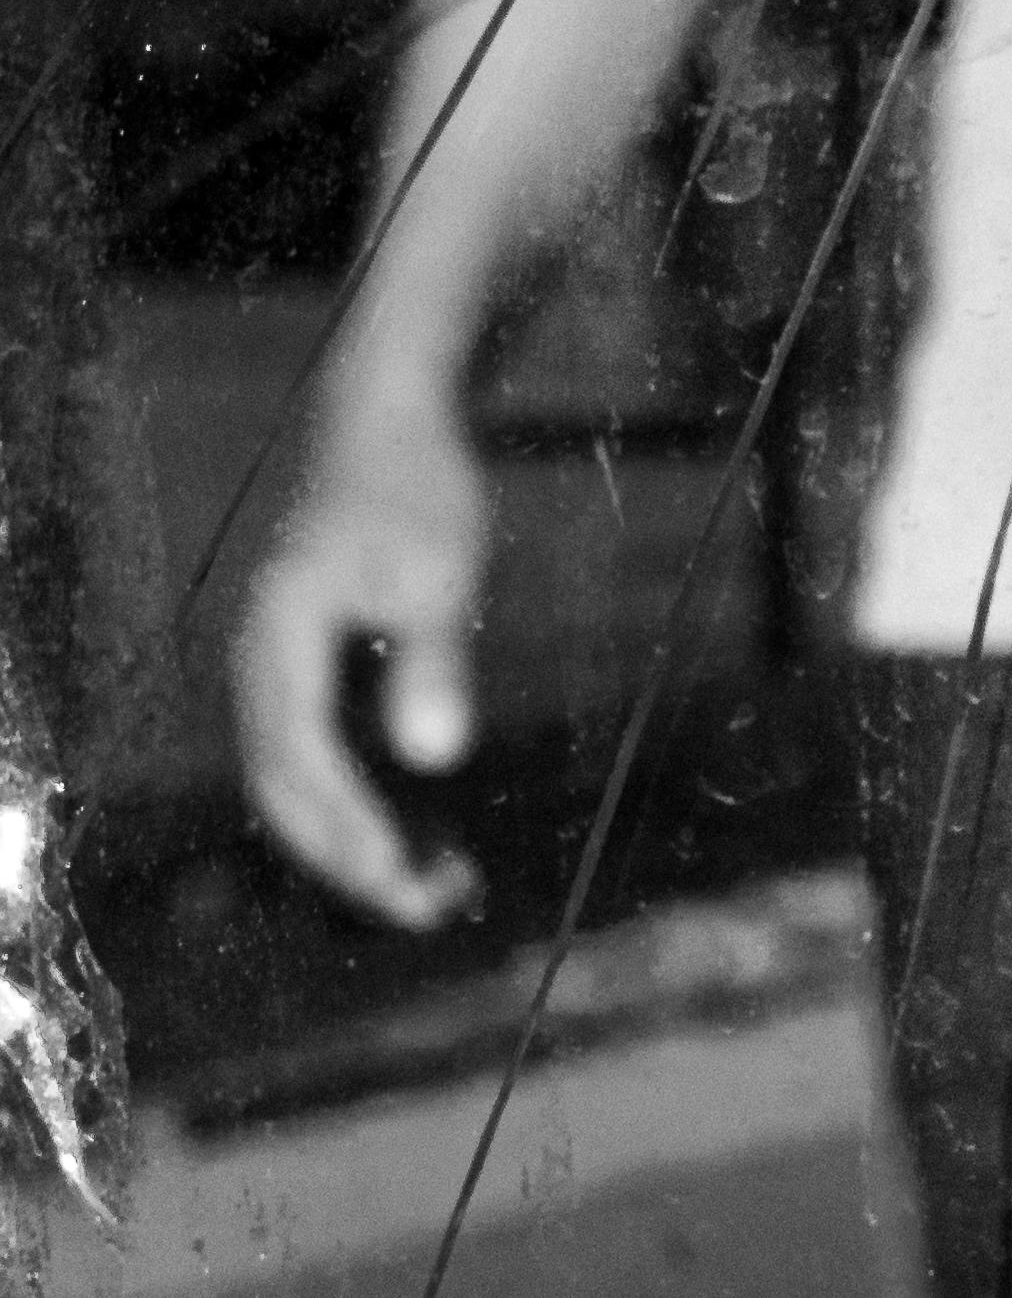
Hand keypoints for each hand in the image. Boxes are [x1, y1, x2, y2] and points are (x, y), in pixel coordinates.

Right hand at [233, 386, 488, 930]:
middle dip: (352, 860)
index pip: (298, 766)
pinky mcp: (304, 676)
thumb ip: (430, 662)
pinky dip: (362, 806)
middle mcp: (258, 671)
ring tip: (442, 886)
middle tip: (432, 906)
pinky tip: (425, 829)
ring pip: (299, 787)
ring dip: (358, 843)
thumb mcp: (436, 569)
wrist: (390, 418)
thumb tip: (436, 757)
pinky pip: (318, 762)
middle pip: (286, 794)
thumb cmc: (413, 486)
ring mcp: (275, 675)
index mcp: (274, 647)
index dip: (347, 832)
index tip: (403, 880)